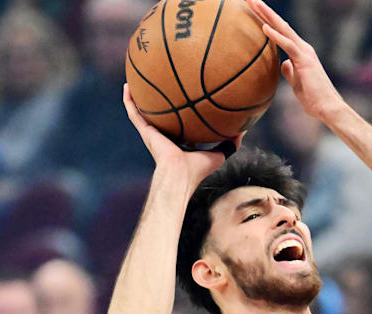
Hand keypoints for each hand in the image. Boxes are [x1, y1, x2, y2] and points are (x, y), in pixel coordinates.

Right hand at [123, 84, 238, 184]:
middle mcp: (164, 135)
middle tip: (159, 84)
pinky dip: (129, 100)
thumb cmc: (199, 168)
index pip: (179, 124)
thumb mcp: (220, 153)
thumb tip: (244, 127)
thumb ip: (231, 141)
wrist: (181, 174)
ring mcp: (153, 133)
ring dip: (138, 98)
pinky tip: (127, 86)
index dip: (181, 113)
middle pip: (160, 115)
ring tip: (136, 81)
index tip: (184, 99)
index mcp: (179, 141)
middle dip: (159, 102)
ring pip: (143, 112)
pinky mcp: (146, 131)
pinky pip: (134, 113)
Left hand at [248, 0, 345, 121]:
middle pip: (280, 25)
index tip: (252, 9)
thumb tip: (283, 65)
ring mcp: (305, 53)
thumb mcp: (297, 84)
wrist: (328, 108)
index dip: (266, 19)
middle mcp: (303, 48)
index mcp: (301, 53)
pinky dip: (276, 36)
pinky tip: (264, 26)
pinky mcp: (305, 61)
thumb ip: (290, 72)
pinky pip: (288, 45)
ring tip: (253, 2)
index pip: (281, 31)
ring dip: (267, 15)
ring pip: (283, 29)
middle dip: (264, 10)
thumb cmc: (314, 99)